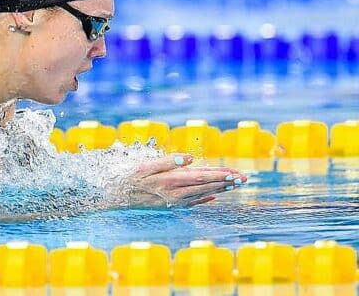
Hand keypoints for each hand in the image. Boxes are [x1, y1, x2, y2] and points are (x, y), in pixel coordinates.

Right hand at [122, 153, 247, 207]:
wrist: (117, 196)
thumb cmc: (130, 177)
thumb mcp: (145, 166)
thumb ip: (167, 161)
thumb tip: (188, 158)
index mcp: (172, 182)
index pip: (202, 177)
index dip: (220, 174)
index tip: (236, 173)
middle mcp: (176, 194)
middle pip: (207, 186)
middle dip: (226, 182)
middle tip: (244, 178)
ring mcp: (174, 201)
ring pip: (203, 194)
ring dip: (220, 188)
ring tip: (235, 184)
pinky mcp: (171, 204)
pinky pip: (193, 201)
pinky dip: (205, 198)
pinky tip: (213, 197)